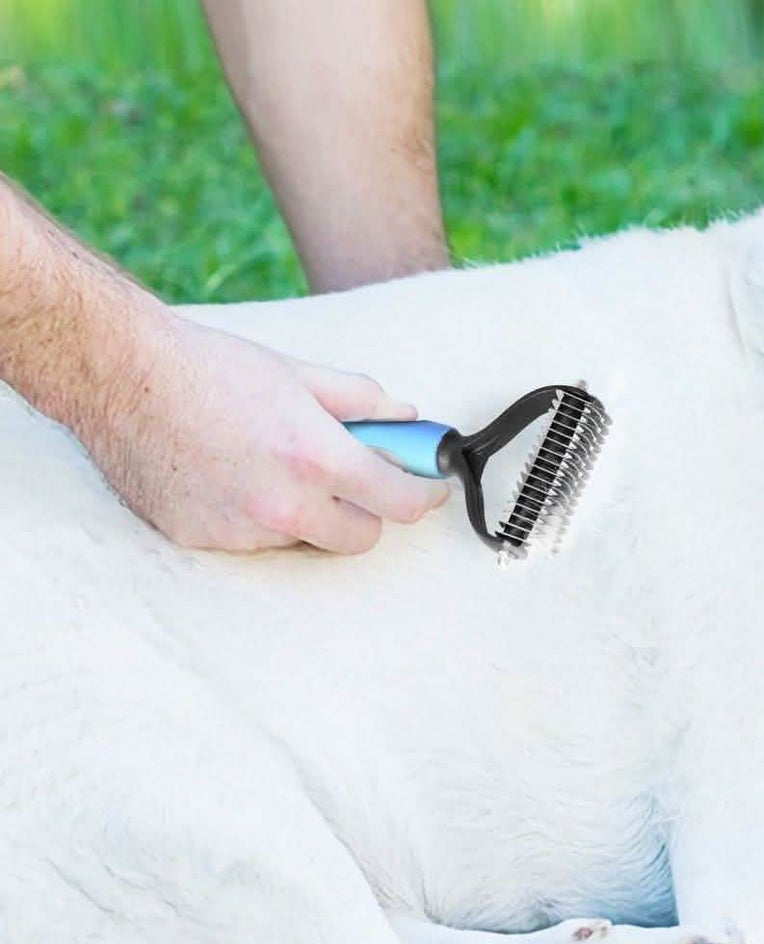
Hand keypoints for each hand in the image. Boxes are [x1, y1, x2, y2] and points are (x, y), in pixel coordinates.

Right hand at [94, 313, 449, 552]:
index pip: (400, 503)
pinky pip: (254, 541)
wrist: (119, 374)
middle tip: (349, 478)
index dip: (424, 495)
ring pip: (305, 539)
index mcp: (317, 459)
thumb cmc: (211, 367)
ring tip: (271, 465)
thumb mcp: (300, 374)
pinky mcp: (205, 541)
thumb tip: (408, 418)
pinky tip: (231, 477)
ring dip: (307, 514)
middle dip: (365, 510)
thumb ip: (365, 401)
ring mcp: (242, 530)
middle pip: (361, 538)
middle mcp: (283, 505)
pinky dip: (257, 517)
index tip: (430, 487)